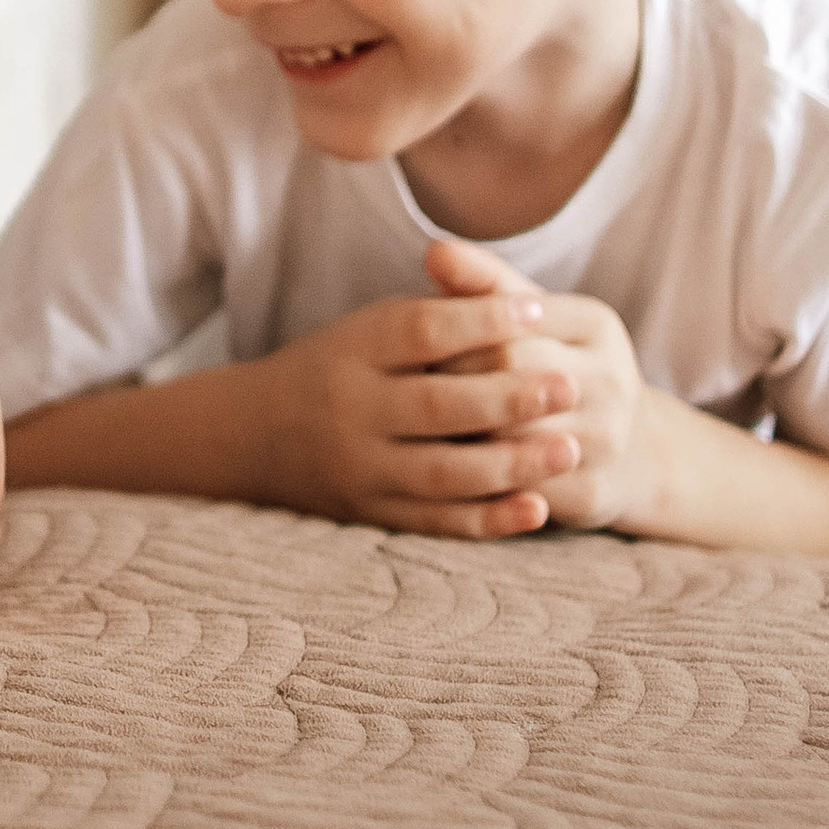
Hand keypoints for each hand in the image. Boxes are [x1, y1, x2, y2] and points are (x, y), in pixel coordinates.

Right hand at [257, 280, 586, 537]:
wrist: (258, 435)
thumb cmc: (342, 367)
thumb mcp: (372, 328)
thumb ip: (439, 314)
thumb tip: (526, 305)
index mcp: (355, 351)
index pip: (423, 331)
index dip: (482, 320)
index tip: (539, 309)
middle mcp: (354, 411)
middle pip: (438, 405)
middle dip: (511, 397)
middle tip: (570, 386)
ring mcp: (363, 469)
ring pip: (445, 473)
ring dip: (513, 463)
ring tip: (570, 447)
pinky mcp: (375, 514)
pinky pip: (439, 522)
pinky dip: (491, 520)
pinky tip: (538, 509)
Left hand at [420, 237, 655, 530]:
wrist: (625, 448)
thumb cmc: (550, 363)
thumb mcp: (529, 317)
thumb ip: (483, 283)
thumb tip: (435, 251)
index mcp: (597, 324)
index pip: (509, 321)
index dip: (455, 337)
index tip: (412, 351)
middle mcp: (614, 379)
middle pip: (512, 376)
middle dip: (453, 383)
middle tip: (400, 392)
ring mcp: (610, 440)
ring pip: (514, 438)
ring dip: (461, 437)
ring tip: (412, 433)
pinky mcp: (595, 494)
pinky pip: (524, 491)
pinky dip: (481, 484)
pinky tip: (444, 474)